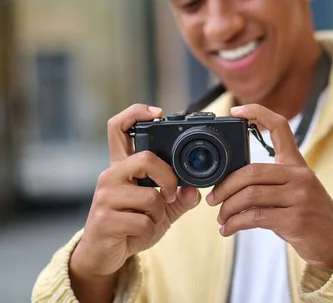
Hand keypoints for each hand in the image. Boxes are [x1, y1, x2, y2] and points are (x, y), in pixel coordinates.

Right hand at [69, 104, 199, 301]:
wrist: (103, 255)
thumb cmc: (130, 225)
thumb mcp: (160, 210)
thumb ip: (179, 199)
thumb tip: (194, 191)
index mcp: (122, 167)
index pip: (119, 128)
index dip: (136, 113)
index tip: (157, 112)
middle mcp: (110, 176)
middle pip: (145, 159)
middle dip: (168, 178)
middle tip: (171, 195)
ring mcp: (105, 197)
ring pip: (150, 196)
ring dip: (159, 215)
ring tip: (149, 222)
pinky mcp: (104, 219)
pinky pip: (143, 221)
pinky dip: (150, 231)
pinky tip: (138, 234)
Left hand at [206, 104, 332, 270]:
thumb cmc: (310, 214)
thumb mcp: (296, 189)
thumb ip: (270, 181)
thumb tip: (231, 182)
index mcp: (297, 164)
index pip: (280, 127)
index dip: (258, 113)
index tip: (236, 111)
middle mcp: (300, 176)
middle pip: (252, 170)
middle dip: (225, 186)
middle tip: (213, 199)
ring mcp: (299, 196)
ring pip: (250, 195)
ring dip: (228, 208)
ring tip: (222, 218)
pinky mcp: (295, 219)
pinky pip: (255, 217)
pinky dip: (235, 224)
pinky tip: (229, 229)